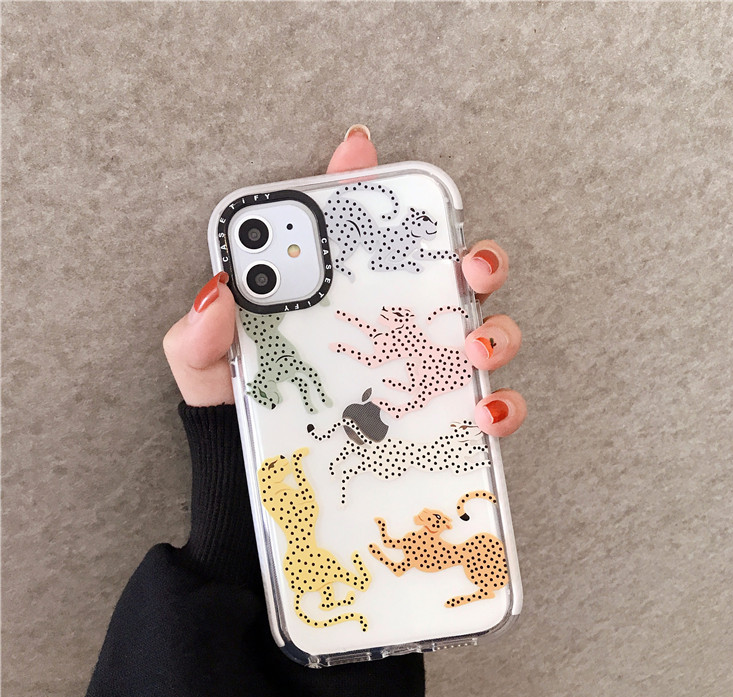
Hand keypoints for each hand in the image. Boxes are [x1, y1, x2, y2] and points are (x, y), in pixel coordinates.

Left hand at [163, 125, 525, 435]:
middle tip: (465, 264)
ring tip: (474, 347)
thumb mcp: (209, 374)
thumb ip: (200, 338)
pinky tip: (484, 412)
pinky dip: (501, 407)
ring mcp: (424, 372)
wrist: (252, 480)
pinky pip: (490, 409)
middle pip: (452, 274)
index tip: (359, 149)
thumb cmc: (238, 416)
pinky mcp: (441, 422)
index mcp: (339, 299)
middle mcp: (393, 326)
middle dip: (476, 256)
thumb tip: (216, 295)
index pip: (359, 234)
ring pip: (488, 333)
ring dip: (497, 330)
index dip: (362, 183)